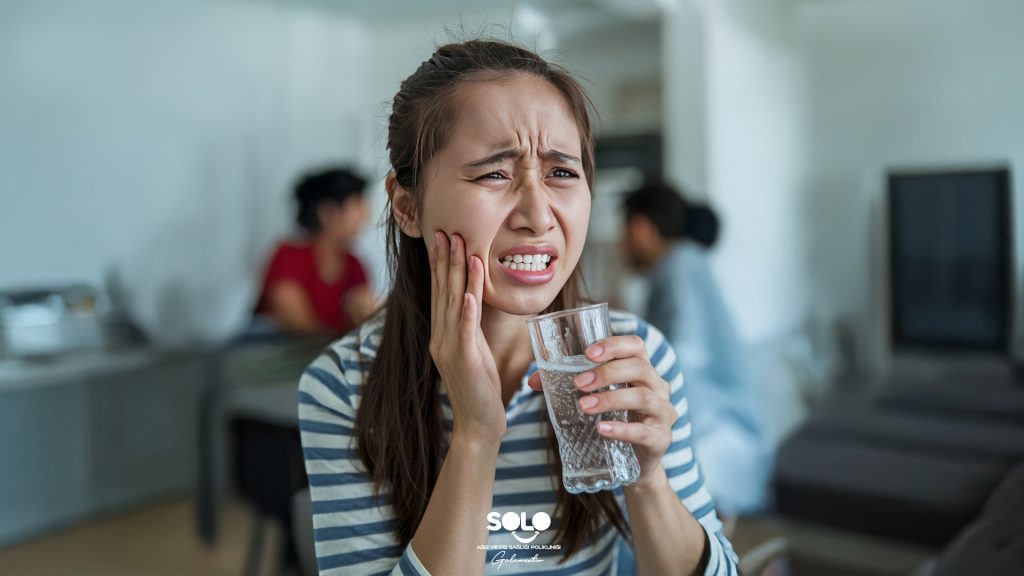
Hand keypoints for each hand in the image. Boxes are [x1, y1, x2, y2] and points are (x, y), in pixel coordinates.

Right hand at [429, 231, 505, 447]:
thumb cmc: (480, 387)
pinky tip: (470, 295)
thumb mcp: (474, 349)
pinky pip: (465, 332)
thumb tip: (472, 299)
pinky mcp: (465, 361)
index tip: (443, 238)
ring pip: (454, 305)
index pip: (441, 292)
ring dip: (458, 276)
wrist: (478, 425)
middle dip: (446, 260)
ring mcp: (450, 349)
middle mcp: (441, 338)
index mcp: (442, 334)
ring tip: (462, 250)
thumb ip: (470, 326)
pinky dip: (467, 312)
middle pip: (443, 292)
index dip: (441, 264)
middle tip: (447, 231)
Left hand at [528, 335, 674, 487]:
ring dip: (611, 399)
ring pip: (643, 397)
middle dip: (607, 373)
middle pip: (640, 368)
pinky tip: (601, 429)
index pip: (636, 346)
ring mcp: (663, 413)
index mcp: (642, 370)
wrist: (636, 464)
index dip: (614, 345)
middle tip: (578, 384)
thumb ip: (567, 386)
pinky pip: (645, 432)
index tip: (588, 353)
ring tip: (584, 406)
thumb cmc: (615, 420)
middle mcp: (658, 387)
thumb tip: (533, 380)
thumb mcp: (597, 399)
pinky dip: (622, 429)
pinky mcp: (662, 439)